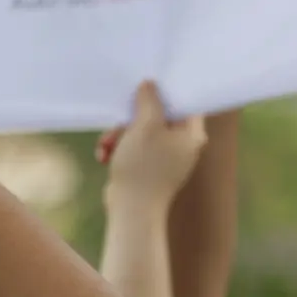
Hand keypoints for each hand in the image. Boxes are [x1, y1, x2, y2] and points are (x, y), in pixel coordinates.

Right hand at [97, 81, 205, 206]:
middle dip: (130, 120)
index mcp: (192, 135)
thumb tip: (149, 84)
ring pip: (141, 133)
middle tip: (116, 125)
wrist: (132, 211)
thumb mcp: (144, 126)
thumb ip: (149, 101)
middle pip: (157, 117)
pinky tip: (104, 157)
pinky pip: (134, 150)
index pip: (182, 102)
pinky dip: (118, 150)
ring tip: (105, 146)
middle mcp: (183, 146)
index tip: (143, 88)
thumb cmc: (142, 167)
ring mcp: (166, 160)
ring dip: (119, 136)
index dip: (162, 93)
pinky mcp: (149, 170)